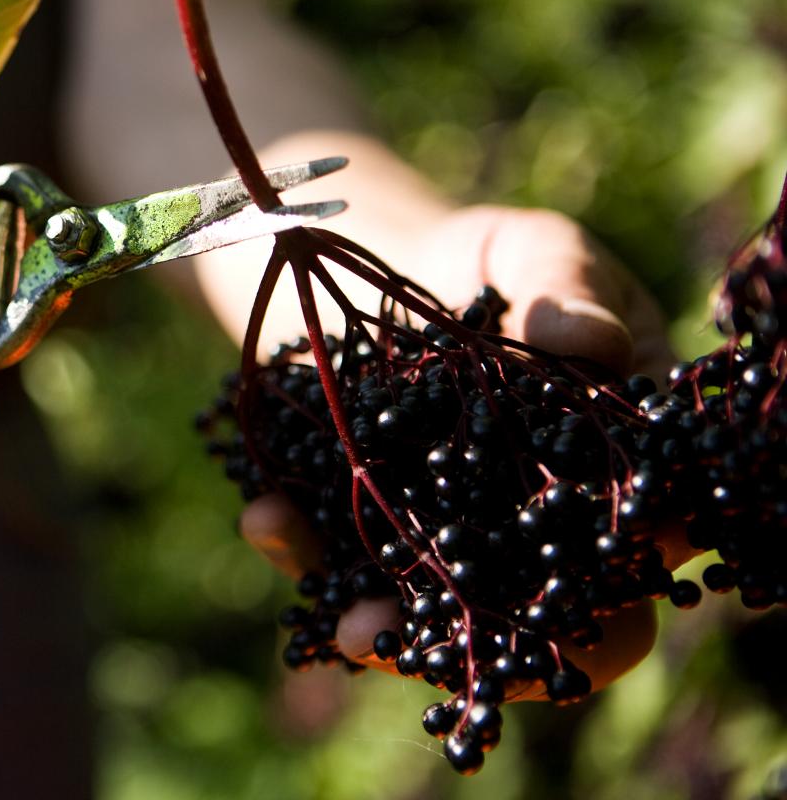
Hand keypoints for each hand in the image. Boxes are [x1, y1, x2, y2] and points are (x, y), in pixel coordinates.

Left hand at [235, 201, 677, 696]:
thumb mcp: (530, 251)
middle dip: (501, 651)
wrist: (372, 253)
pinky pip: (327, 548)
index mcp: (605, 464)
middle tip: (466, 642)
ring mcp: (432, 531)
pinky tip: (265, 517)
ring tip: (348, 630)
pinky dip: (298, 541)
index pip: (636, 542)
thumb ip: (565, 284)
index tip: (579, 584)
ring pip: (422, 608)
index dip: (619, 579)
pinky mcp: (353, 514)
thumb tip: (594, 339)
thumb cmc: (480, 261)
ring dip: (389, 626)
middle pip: (535, 616)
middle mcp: (523, 521)